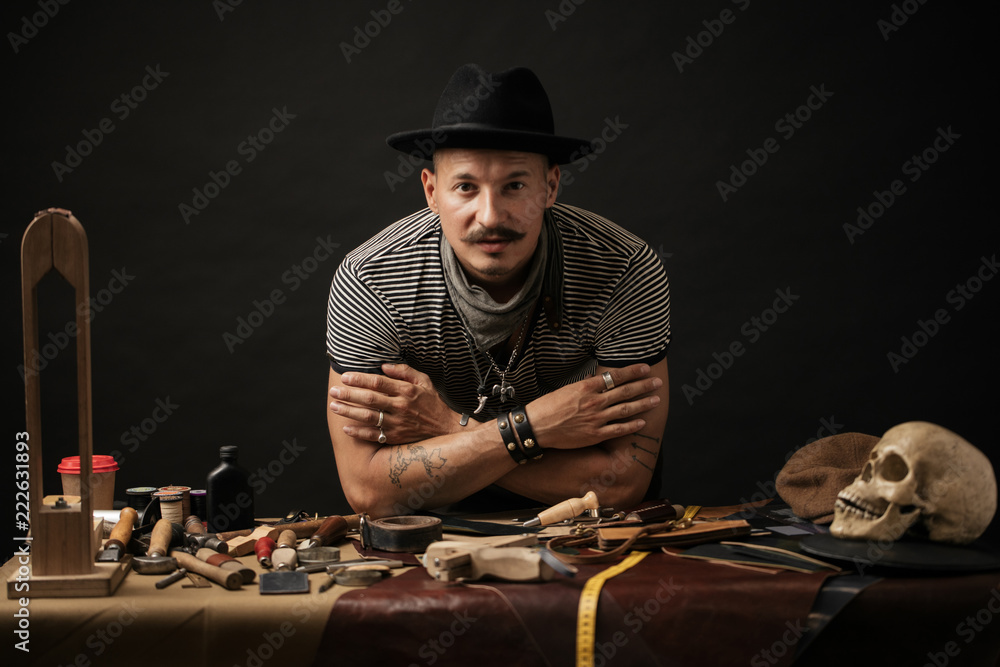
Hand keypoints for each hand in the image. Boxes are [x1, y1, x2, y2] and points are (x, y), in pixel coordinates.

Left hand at [329, 363, 459, 443]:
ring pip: (368, 417)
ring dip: (349, 412)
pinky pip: (374, 435)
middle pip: (370, 399)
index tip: (345, 377)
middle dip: (349, 394)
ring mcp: (398, 424)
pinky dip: (359, 433)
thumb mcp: (424, 381)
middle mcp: (401, 407)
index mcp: (406, 391)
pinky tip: (346, 428)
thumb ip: (404, 371)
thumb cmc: (432, 403)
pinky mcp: (396, 437)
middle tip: (333, 391)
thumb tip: (384, 365)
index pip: (378, 382)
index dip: (360, 379)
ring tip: (334, 406)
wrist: (445, 430)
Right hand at [525, 363, 661, 449]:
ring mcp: (596, 419)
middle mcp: (594, 401)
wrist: (536, 427)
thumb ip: (585, 386)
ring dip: (643, 404)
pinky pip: (618, 430)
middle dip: (644, 386)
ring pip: (625, 409)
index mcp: (586, 387)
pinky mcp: (595, 435)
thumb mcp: (566, 389)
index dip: (633, 372)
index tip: (646, 369)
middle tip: (657, 382)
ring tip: (656, 400)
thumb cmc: (547, 407)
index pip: (616, 376)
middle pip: (625, 391)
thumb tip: (598, 379)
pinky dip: (631, 426)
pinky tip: (642, 422)